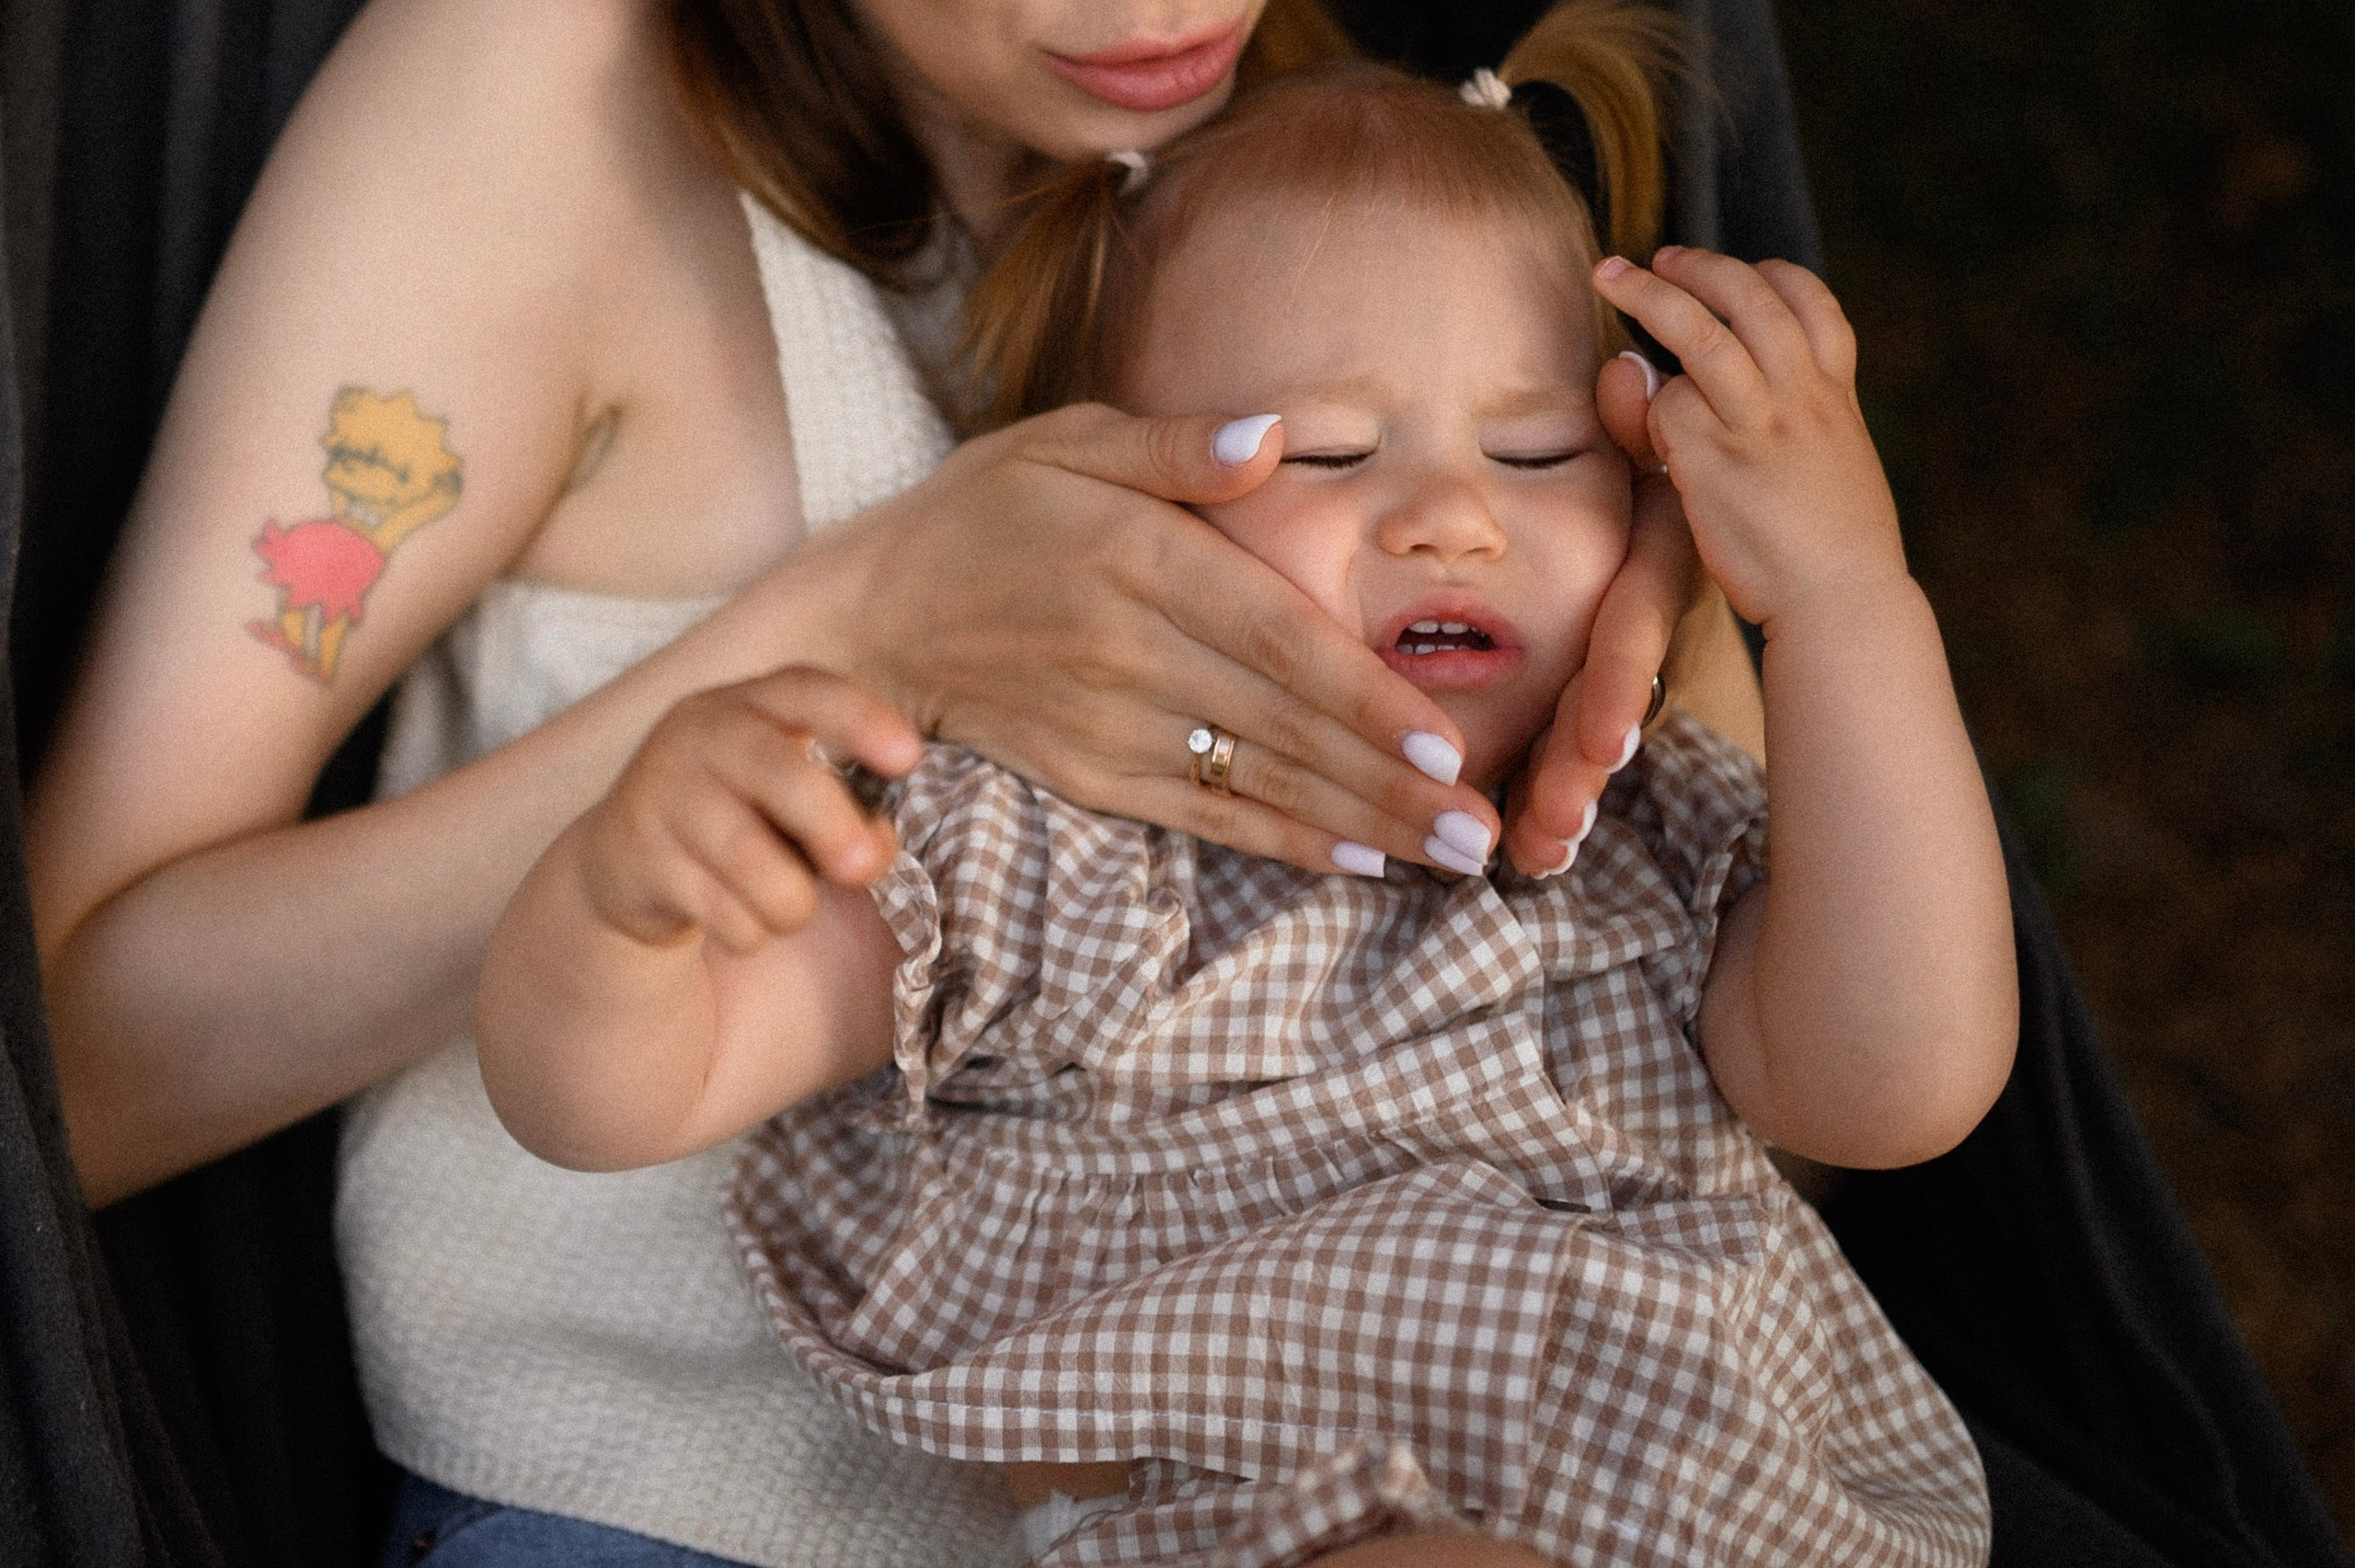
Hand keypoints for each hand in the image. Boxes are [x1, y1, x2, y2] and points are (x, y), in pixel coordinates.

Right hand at [574, 669, 921, 952]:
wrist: (623, 859)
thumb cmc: (736, 817)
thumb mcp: (789, 798)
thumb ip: (845, 811)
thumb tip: (874, 850)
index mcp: (748, 704)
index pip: (807, 691)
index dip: (861, 720)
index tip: (909, 758)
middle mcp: (699, 734)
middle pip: (779, 772)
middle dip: (832, 826)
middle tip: (862, 869)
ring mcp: (661, 792)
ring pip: (751, 860)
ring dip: (791, 903)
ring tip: (789, 906)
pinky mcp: (639, 857)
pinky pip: (722, 911)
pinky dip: (749, 931)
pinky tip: (733, 915)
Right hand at [846, 404, 1498, 876]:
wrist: (868, 618)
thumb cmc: (983, 513)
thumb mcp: (1064, 441)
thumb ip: (1175, 445)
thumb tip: (1274, 438)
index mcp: (1137, 557)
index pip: (1277, 637)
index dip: (1365, 697)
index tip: (1447, 742)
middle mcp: (1127, 652)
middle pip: (1285, 726)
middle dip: (1393, 785)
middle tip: (1487, 829)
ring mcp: (1106, 726)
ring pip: (1255, 784)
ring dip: (1360, 825)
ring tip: (1452, 856)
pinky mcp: (1089, 776)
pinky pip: (1201, 819)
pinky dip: (1281, 844)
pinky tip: (1356, 863)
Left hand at [1503, 352, 1702, 874]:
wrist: (1541, 391)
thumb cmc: (1606, 413)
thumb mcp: (1625, 416)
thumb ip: (1627, 413)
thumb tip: (1626, 376)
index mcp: (1641, 542)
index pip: (1631, 618)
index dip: (1620, 679)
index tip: (1608, 741)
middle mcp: (1622, 602)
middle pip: (1605, 694)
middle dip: (1579, 766)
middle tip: (1549, 831)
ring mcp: (1593, 645)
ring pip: (1578, 731)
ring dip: (1560, 794)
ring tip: (1532, 854)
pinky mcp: (1558, 675)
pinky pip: (1547, 740)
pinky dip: (1538, 791)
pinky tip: (1522, 850)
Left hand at [1591, 247, 1907, 632]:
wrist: (1842, 602)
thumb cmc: (1832, 553)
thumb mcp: (1833, 469)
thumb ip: (1791, 426)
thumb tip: (1730, 398)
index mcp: (1836, 395)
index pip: (1813, 302)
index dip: (1771, 275)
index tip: (1742, 272)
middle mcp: (1801, 396)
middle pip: (1749, 297)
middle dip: (1699, 266)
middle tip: (1657, 259)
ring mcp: (1759, 424)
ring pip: (1701, 334)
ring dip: (1651, 296)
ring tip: (1611, 277)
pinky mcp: (1716, 461)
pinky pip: (1668, 407)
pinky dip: (1648, 406)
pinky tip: (1641, 424)